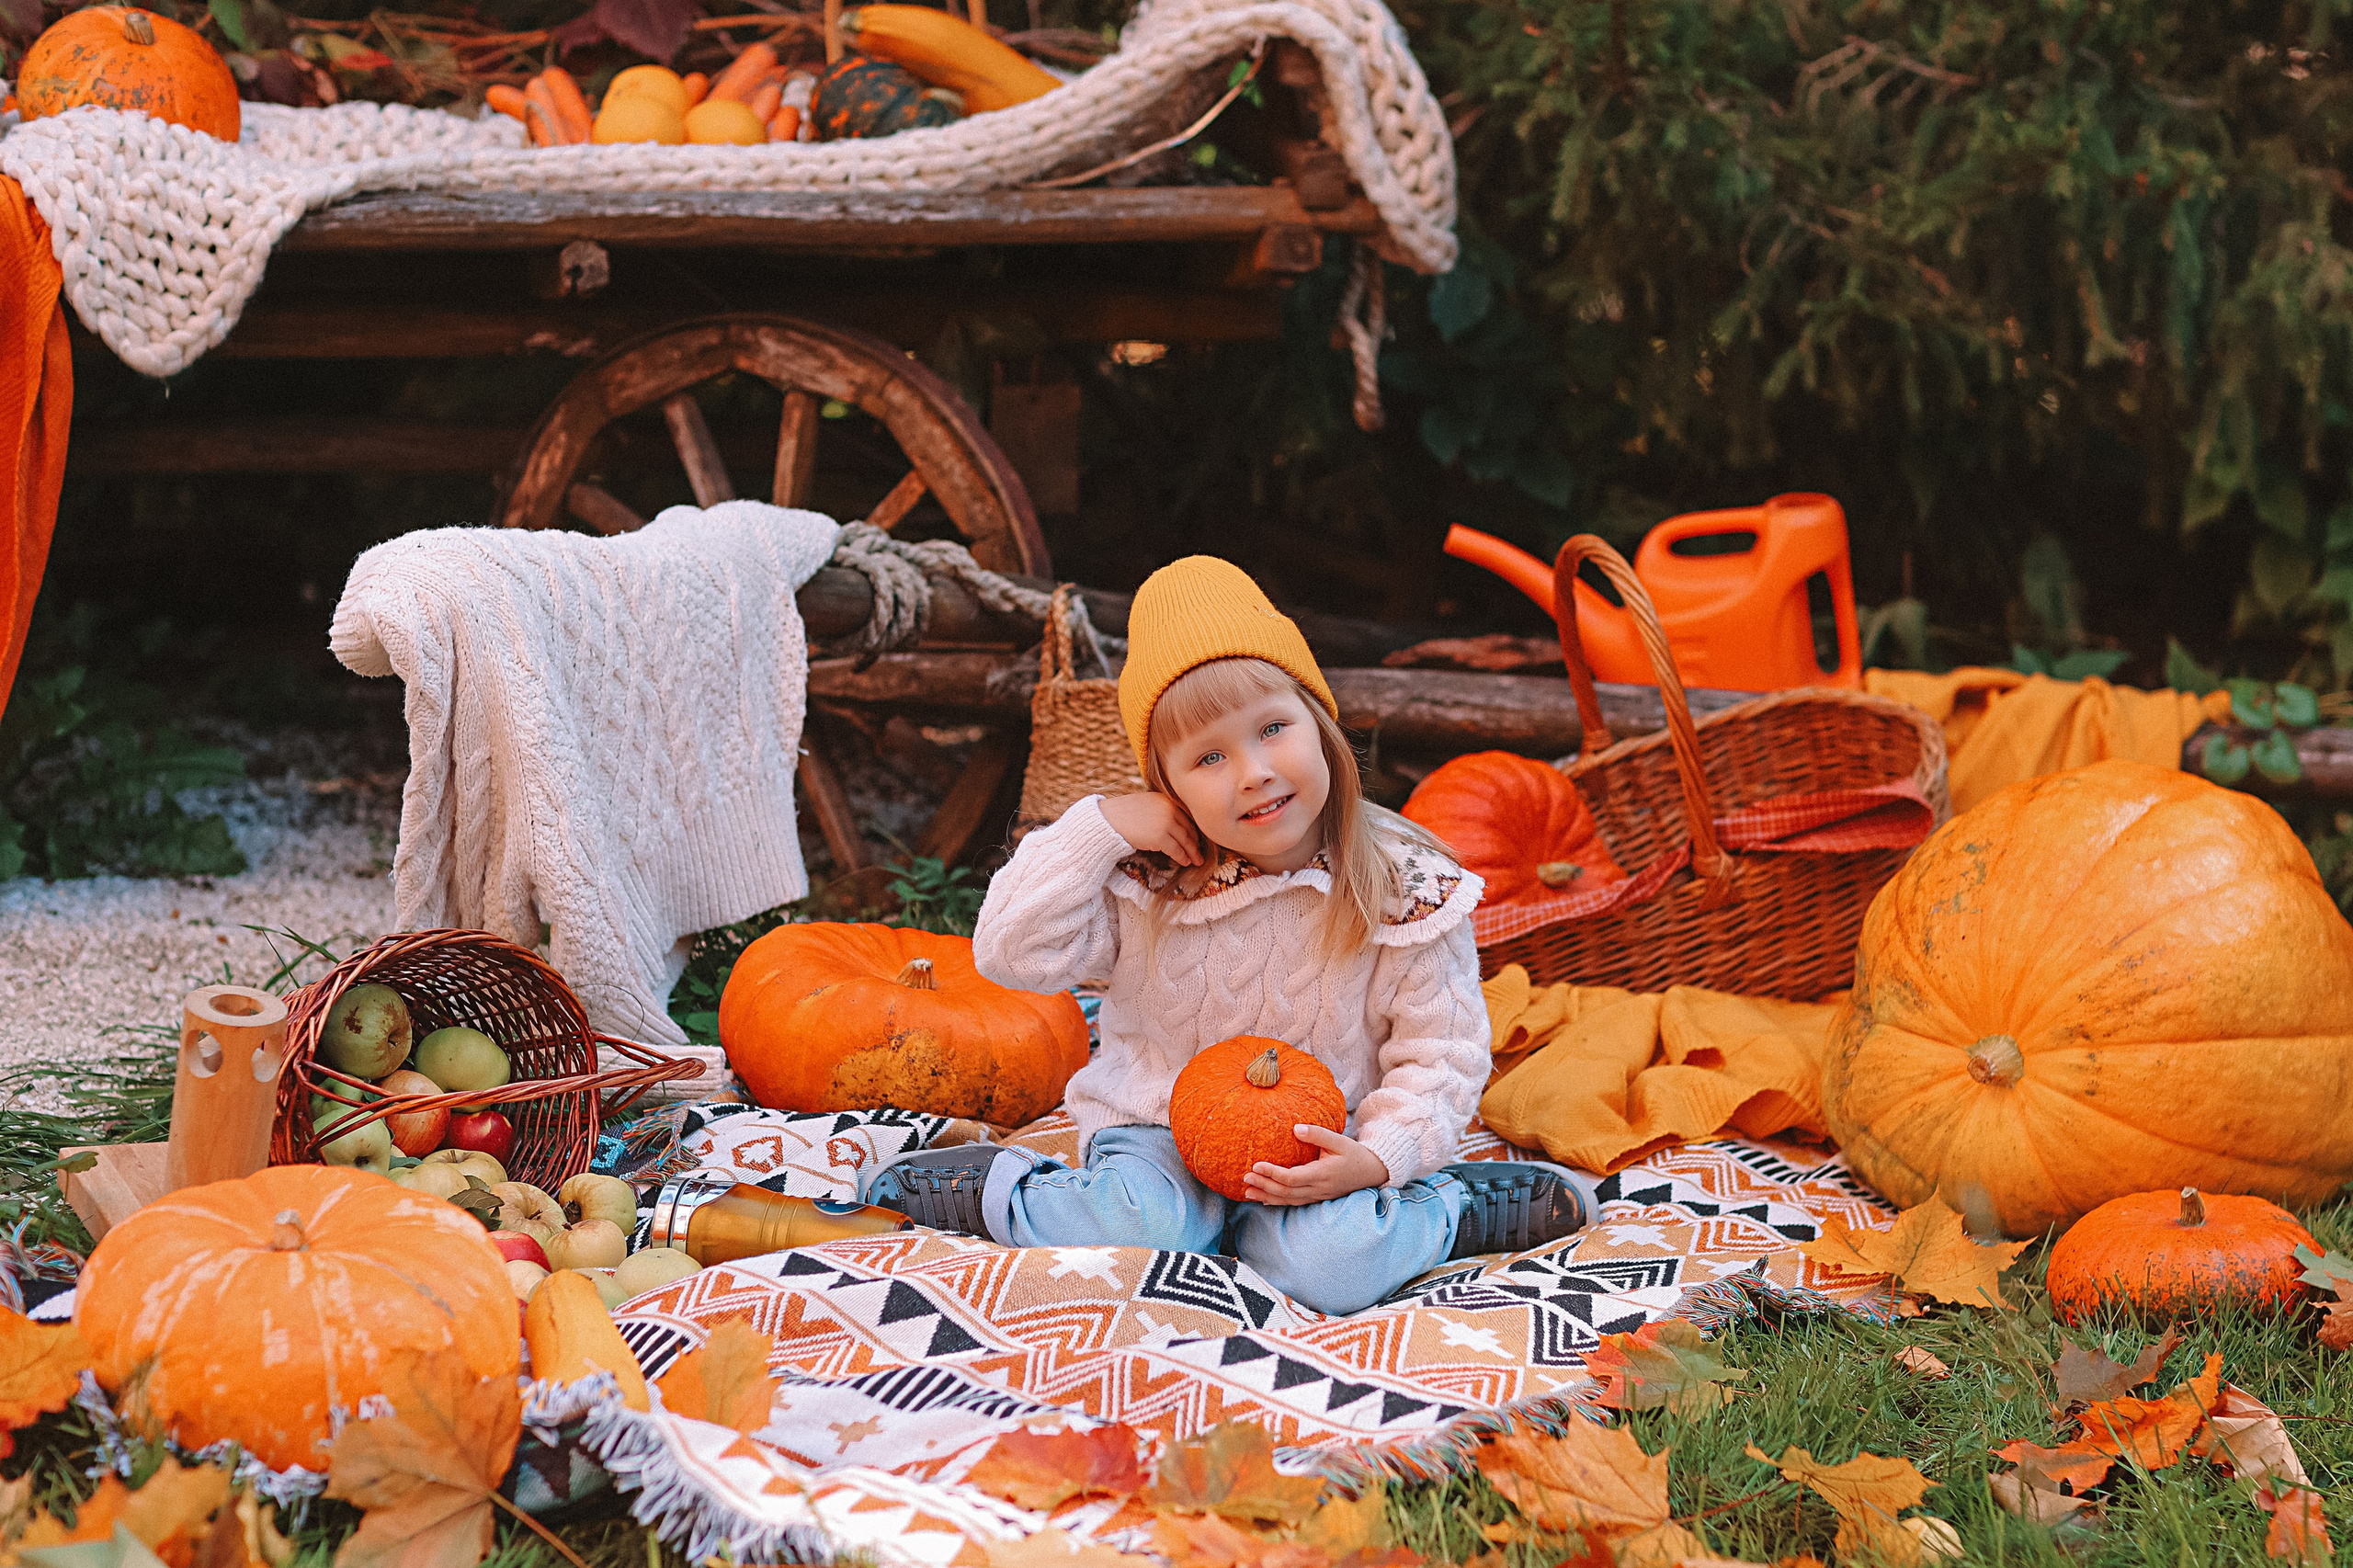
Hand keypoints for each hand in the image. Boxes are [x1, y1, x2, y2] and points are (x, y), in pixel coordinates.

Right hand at [1099, 791, 1203, 865]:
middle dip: (1195, 843)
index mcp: (1165, 799)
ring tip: (1196, 860)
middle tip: (1200, 853)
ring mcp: (1166, 822)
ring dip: (1191, 852)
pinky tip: (1185, 862)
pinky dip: (1182, 857)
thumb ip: (1160, 810)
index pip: (1185, 816)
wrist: (1107, 820)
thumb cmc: (1122, 815)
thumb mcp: (1145, 805)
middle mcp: (1169, 808)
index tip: (1196, 839)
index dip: (1192, 830)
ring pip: (1185, 840)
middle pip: (1188, 828)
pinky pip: (1176, 849)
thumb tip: (1172, 825)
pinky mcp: (1160, 836)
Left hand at [1243, 1126, 1389, 1205]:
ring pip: (1288, 1200)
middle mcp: (1318, 1188)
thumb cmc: (1355, 1154)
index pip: (1292, 1178)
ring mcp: (1318, 1195)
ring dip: (1267, 1196)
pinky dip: (1278, 1201)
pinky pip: (1294, 1202)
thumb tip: (1296, 1128)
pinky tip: (1264, 1200)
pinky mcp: (1317, 1197)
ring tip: (1247, 1193)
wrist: (1373, 1172)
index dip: (1272, 1174)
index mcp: (1322, 1174)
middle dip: (1264, 1186)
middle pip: (1286, 1192)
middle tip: (1245, 1179)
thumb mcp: (1339, 1140)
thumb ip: (1317, 1134)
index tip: (1255, 1166)